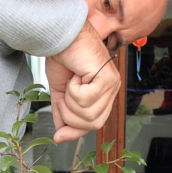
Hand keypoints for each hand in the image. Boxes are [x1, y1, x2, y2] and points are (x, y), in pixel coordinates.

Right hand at [45, 21, 120, 142]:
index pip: (94, 124)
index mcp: (104, 92)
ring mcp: (112, 83)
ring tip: (71, 81)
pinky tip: (75, 74)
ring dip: (71, 101)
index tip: (59, 136)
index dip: (75, 130)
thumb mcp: (61, 93)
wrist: (60, 35)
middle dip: (71, 115)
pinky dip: (73, 90)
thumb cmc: (63, 56)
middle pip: (93, 123)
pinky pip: (85, 100)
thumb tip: (59, 136)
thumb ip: (63, 114)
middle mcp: (112, 89)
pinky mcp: (107, 78)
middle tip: (65, 93)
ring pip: (89, 114)